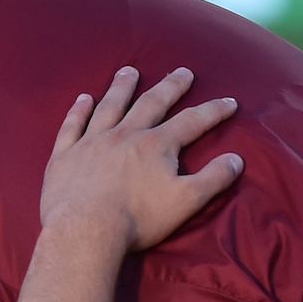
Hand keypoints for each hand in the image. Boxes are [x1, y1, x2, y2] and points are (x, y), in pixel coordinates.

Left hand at [40, 66, 243, 251]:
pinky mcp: (66, 156)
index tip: (229, 101)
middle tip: (182, 72)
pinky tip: (83, 99)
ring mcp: (92, 142)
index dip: (213, 111)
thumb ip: (212, 179)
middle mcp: (125, 135)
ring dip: (121, 88)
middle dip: (171, 87)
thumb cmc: (138, 219)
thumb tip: (237, 160)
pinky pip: (73, 126)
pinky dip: (78, 111)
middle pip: (151, 103)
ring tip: (129, 71)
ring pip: (110, 107)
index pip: (192, 122)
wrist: (85, 230)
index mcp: (156, 145)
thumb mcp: (186, 202)